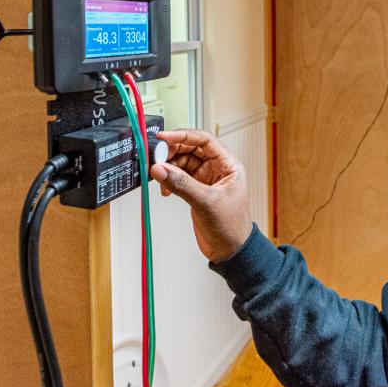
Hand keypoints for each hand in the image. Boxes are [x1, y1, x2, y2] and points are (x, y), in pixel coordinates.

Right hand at [150, 129, 252, 262]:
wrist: (230, 251)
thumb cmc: (231, 227)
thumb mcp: (206, 202)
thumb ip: (182, 184)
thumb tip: (161, 169)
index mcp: (228, 164)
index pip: (204, 140)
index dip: (183, 136)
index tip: (163, 138)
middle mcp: (217, 168)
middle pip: (190, 148)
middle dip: (172, 152)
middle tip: (156, 159)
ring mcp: (206, 178)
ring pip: (182, 162)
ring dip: (169, 167)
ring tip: (159, 177)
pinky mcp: (196, 189)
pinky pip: (179, 176)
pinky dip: (169, 179)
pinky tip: (165, 189)